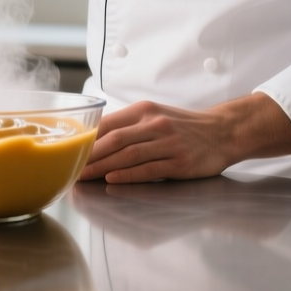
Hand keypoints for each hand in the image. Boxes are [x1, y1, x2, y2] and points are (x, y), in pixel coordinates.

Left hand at [80, 93, 290, 183]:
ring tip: (82, 177)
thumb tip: (93, 138)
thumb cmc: (184, 127)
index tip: (67, 151)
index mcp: (144, 110)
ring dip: (101, 168)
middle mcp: (154, 124)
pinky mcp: (179, 162)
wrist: (223, 132)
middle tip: (68, 168)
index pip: (107, 124)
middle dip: (87, 156)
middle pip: (113, 140)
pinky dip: (128, 174)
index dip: (85, 139)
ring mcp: (168, 143)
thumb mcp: (155, 116)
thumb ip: (128, 125)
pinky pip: (148, 169)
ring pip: (127, 155)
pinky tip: (112, 180)